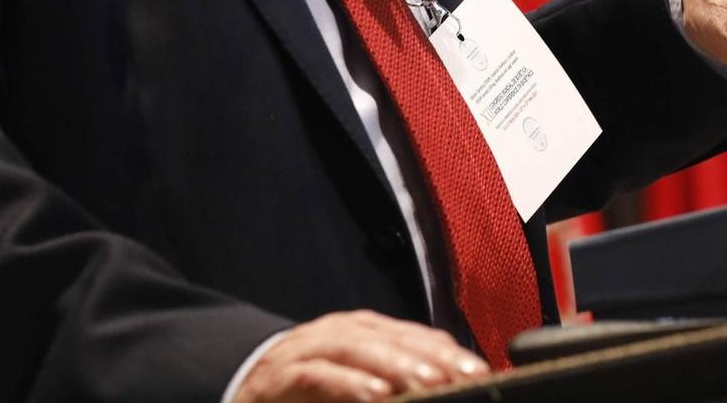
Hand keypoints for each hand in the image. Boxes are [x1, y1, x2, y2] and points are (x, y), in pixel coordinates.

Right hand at [232, 311, 489, 401]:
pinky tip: (374, 395)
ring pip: (357, 347)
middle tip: (465, 375)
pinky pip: (318, 376)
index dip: (448, 351)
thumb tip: (442, 386)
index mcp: (362, 332)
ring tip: (427, 383)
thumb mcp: (358, 382)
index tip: (481, 371)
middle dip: (430, 356)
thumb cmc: (309, 390)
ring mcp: (308, 349)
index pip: (413, 334)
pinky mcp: (282, 376)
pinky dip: (347, 384)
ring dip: (394, 364)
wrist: (245, 388)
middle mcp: (338, 332)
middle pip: (391, 336)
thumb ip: (394, 382)